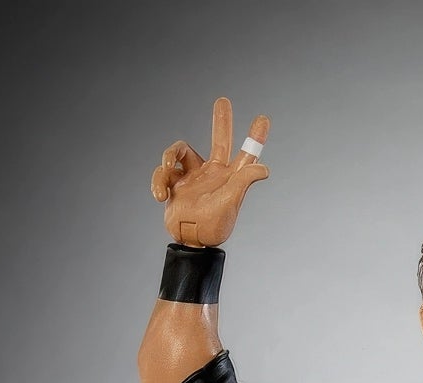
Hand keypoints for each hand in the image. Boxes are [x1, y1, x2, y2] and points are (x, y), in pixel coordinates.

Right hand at [150, 97, 270, 247]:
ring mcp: (194, 176)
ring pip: (180, 151)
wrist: (190, 241)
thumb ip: (243, 181)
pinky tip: (160, 195)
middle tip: (223, 101)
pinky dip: (158, 181)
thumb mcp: (230, 202)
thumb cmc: (213, 226)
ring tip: (166, 167)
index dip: (255, 137)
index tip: (263, 118)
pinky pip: (163, 173)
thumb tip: (264, 168)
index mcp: (230, 176)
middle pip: (219, 140)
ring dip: (169, 155)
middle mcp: (213, 172)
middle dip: (221, 121)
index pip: (246, 153)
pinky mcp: (176, 184)